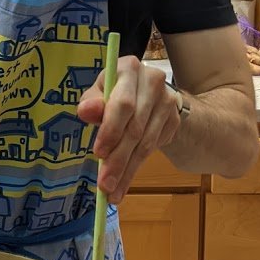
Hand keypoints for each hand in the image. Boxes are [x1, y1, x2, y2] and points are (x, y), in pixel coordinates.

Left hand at [77, 57, 180, 202]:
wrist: (148, 94)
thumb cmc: (114, 92)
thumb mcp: (99, 93)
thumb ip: (91, 103)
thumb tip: (86, 111)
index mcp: (128, 68)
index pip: (122, 104)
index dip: (111, 130)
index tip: (98, 153)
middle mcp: (152, 81)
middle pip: (135, 128)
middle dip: (118, 159)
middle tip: (105, 185)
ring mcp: (167, 101)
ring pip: (145, 143)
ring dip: (127, 171)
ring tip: (112, 191)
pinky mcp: (174, 120)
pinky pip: (153, 149)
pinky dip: (136, 169)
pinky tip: (124, 184)